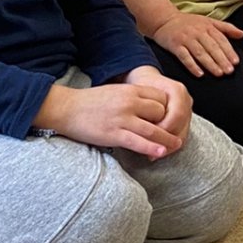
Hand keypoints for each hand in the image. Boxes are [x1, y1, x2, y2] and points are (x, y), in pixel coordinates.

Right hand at [34, 78, 182, 159]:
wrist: (66, 108)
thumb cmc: (90, 102)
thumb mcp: (116, 92)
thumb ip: (134, 97)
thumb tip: (151, 107)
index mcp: (131, 90)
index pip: (161, 97)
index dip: (168, 109)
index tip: (170, 118)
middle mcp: (129, 102)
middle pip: (161, 113)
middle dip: (169, 124)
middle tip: (173, 134)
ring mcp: (122, 118)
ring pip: (154, 129)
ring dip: (167, 139)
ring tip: (176, 145)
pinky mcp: (114, 134)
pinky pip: (138, 142)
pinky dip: (152, 148)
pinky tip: (161, 152)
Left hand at [125, 65, 192, 143]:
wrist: (147, 80)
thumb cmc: (140, 85)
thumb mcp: (139, 90)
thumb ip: (143, 104)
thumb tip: (139, 124)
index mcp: (177, 90)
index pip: (177, 114)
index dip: (164, 128)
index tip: (148, 135)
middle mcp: (186, 100)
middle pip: (181, 126)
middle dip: (165, 139)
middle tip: (149, 149)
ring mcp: (187, 111)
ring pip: (183, 134)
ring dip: (167, 146)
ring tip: (151, 154)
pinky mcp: (185, 120)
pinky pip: (180, 137)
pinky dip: (169, 146)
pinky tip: (156, 150)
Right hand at [152, 10, 242, 77]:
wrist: (164, 19)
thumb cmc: (188, 23)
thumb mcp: (208, 21)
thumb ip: (226, 28)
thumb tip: (242, 34)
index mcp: (207, 26)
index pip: (221, 40)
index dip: (229, 51)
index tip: (235, 62)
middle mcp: (197, 32)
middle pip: (212, 47)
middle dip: (222, 60)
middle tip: (229, 71)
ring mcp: (186, 39)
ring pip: (200, 53)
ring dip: (210, 64)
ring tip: (218, 73)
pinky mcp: (175, 45)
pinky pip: (184, 57)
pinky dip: (192, 66)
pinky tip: (199, 74)